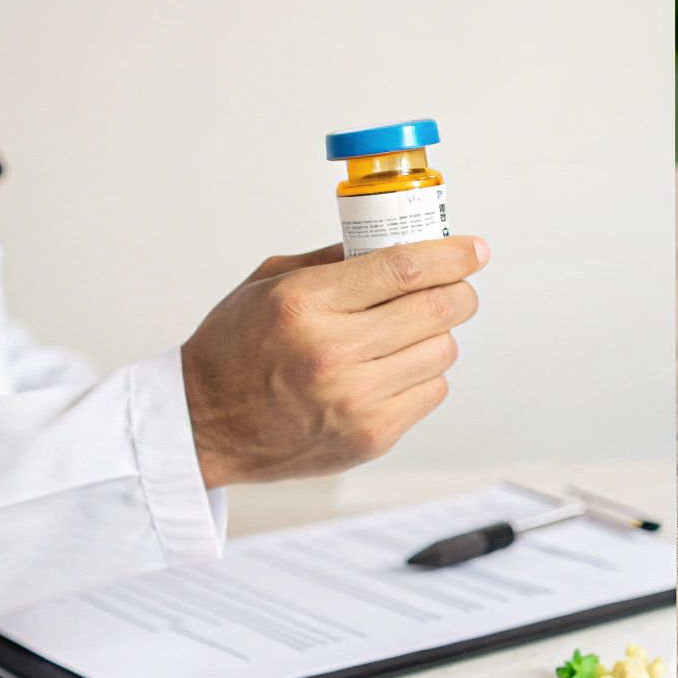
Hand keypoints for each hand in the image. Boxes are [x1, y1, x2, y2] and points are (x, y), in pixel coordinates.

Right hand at [180, 237, 486, 487]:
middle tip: (458, 288)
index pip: (405, 268)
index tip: (473, 250)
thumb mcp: (271, 283)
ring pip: (442, 352)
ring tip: (409, 333)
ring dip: (437, 336)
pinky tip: (393, 369)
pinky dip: (423, 375)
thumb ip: (337, 260)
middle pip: (436, 310)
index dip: (452, 255)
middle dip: (459, 292)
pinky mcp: (370, 436)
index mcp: (307, 303)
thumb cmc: (235, 349)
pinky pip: (431, 392)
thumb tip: (401, 241)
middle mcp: (332, 352)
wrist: (204, 424)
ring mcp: (355, 400)